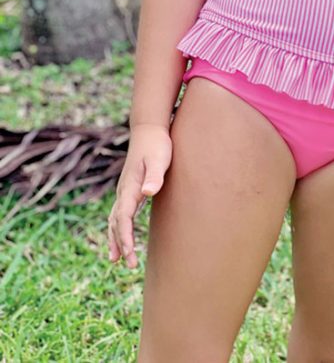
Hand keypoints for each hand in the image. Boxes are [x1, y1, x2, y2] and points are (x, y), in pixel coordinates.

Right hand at [107, 124, 172, 268]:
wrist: (149, 129)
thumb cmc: (157, 145)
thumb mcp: (159, 159)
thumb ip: (154, 176)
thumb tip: (148, 193)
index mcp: (129, 187)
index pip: (123, 218)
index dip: (125, 237)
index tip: (129, 254)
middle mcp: (123, 191)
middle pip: (116, 223)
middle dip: (120, 244)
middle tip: (128, 264)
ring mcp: (124, 191)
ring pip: (114, 220)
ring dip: (115, 239)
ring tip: (116, 260)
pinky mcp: (130, 189)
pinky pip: (119, 214)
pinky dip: (118, 228)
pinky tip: (122, 238)